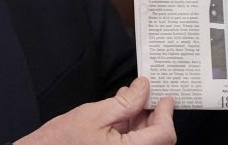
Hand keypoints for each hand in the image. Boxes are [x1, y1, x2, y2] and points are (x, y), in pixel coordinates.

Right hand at [15, 77, 175, 144]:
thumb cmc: (60, 141)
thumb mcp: (94, 114)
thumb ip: (125, 102)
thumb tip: (144, 88)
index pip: (163, 135)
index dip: (166, 113)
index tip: (166, 98)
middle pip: (157, 140)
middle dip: (153, 116)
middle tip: (147, 95)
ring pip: (145, 143)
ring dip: (142, 122)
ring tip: (130, 100)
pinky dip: (131, 131)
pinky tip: (121, 115)